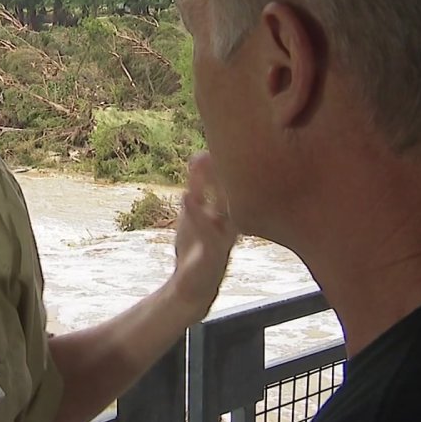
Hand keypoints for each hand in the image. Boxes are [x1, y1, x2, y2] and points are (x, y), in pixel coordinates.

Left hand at [171, 151, 238, 318]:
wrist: (192, 289)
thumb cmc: (197, 248)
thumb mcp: (194, 213)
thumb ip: (198, 186)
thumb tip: (200, 154)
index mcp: (230, 211)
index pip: (233, 180)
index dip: (228, 158)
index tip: (226, 132)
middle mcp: (231, 223)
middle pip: (233, 191)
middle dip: (227, 166)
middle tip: (222, 140)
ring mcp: (224, 239)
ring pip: (224, 210)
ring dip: (215, 187)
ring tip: (204, 160)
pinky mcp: (211, 255)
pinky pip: (206, 232)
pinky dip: (197, 215)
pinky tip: (187, 197)